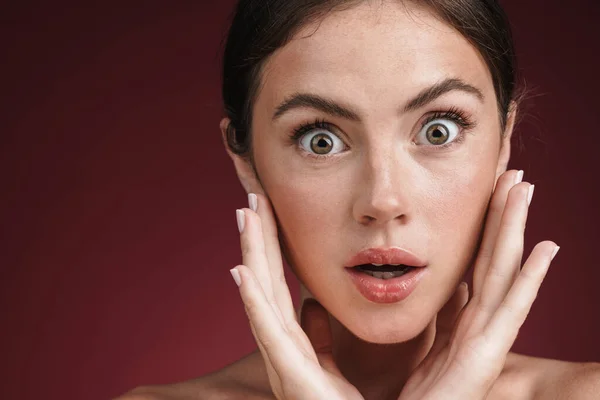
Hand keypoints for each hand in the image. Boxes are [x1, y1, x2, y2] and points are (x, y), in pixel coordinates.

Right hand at [230, 192, 362, 399]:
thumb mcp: (338, 365)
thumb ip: (322, 335)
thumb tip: (314, 306)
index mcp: (297, 345)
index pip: (280, 285)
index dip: (272, 248)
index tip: (268, 211)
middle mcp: (283, 350)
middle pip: (265, 283)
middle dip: (257, 240)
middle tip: (251, 198)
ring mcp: (284, 364)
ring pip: (261, 298)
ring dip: (251, 256)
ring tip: (245, 216)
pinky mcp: (292, 380)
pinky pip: (270, 334)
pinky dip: (253, 302)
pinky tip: (241, 272)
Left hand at [398, 170, 558, 398]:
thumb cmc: (423, 393)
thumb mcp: (424, 341)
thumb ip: (435, 312)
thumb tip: (445, 282)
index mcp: (462, 317)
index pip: (474, 261)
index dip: (482, 227)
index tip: (487, 193)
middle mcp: (479, 320)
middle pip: (491, 256)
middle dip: (502, 214)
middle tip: (512, 173)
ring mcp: (487, 336)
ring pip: (503, 269)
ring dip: (515, 228)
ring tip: (526, 189)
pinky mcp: (489, 354)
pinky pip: (513, 308)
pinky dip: (532, 278)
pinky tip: (549, 249)